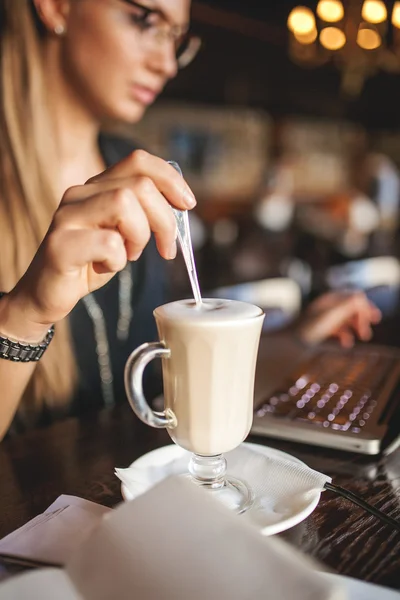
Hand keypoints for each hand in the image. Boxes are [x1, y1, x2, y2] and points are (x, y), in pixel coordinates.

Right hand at [5, 151, 195, 336]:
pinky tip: (107, 268)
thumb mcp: (123, 233)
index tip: (188, 204)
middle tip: (164, 248)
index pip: (138, 160)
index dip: (170, 179)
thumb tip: (181, 206)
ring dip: (140, 236)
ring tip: (130, 255)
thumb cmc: (90, 263)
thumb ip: (143, 214)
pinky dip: (119, 260)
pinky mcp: (60, 246)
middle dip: (164, 220)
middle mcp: (79, 194)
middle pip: (139, 185)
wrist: (47, 294)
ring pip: (124, 203)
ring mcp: (67, 217)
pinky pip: (109, 243)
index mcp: (96, 187)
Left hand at [295, 291, 381, 346]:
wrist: (289, 342)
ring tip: (363, 337)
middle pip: (351, 308)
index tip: (373, 319)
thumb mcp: (331, 316)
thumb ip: (347, 305)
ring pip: (346, 319)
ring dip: (356, 327)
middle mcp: (327, 307)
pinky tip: (347, 343)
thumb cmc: (308, 328)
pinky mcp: (320, 330)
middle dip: (362, 318)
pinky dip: (345, 335)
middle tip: (370, 330)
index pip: (354, 297)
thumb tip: (361, 297)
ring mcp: (323, 318)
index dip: (365, 307)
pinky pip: (337, 330)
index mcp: (330, 300)